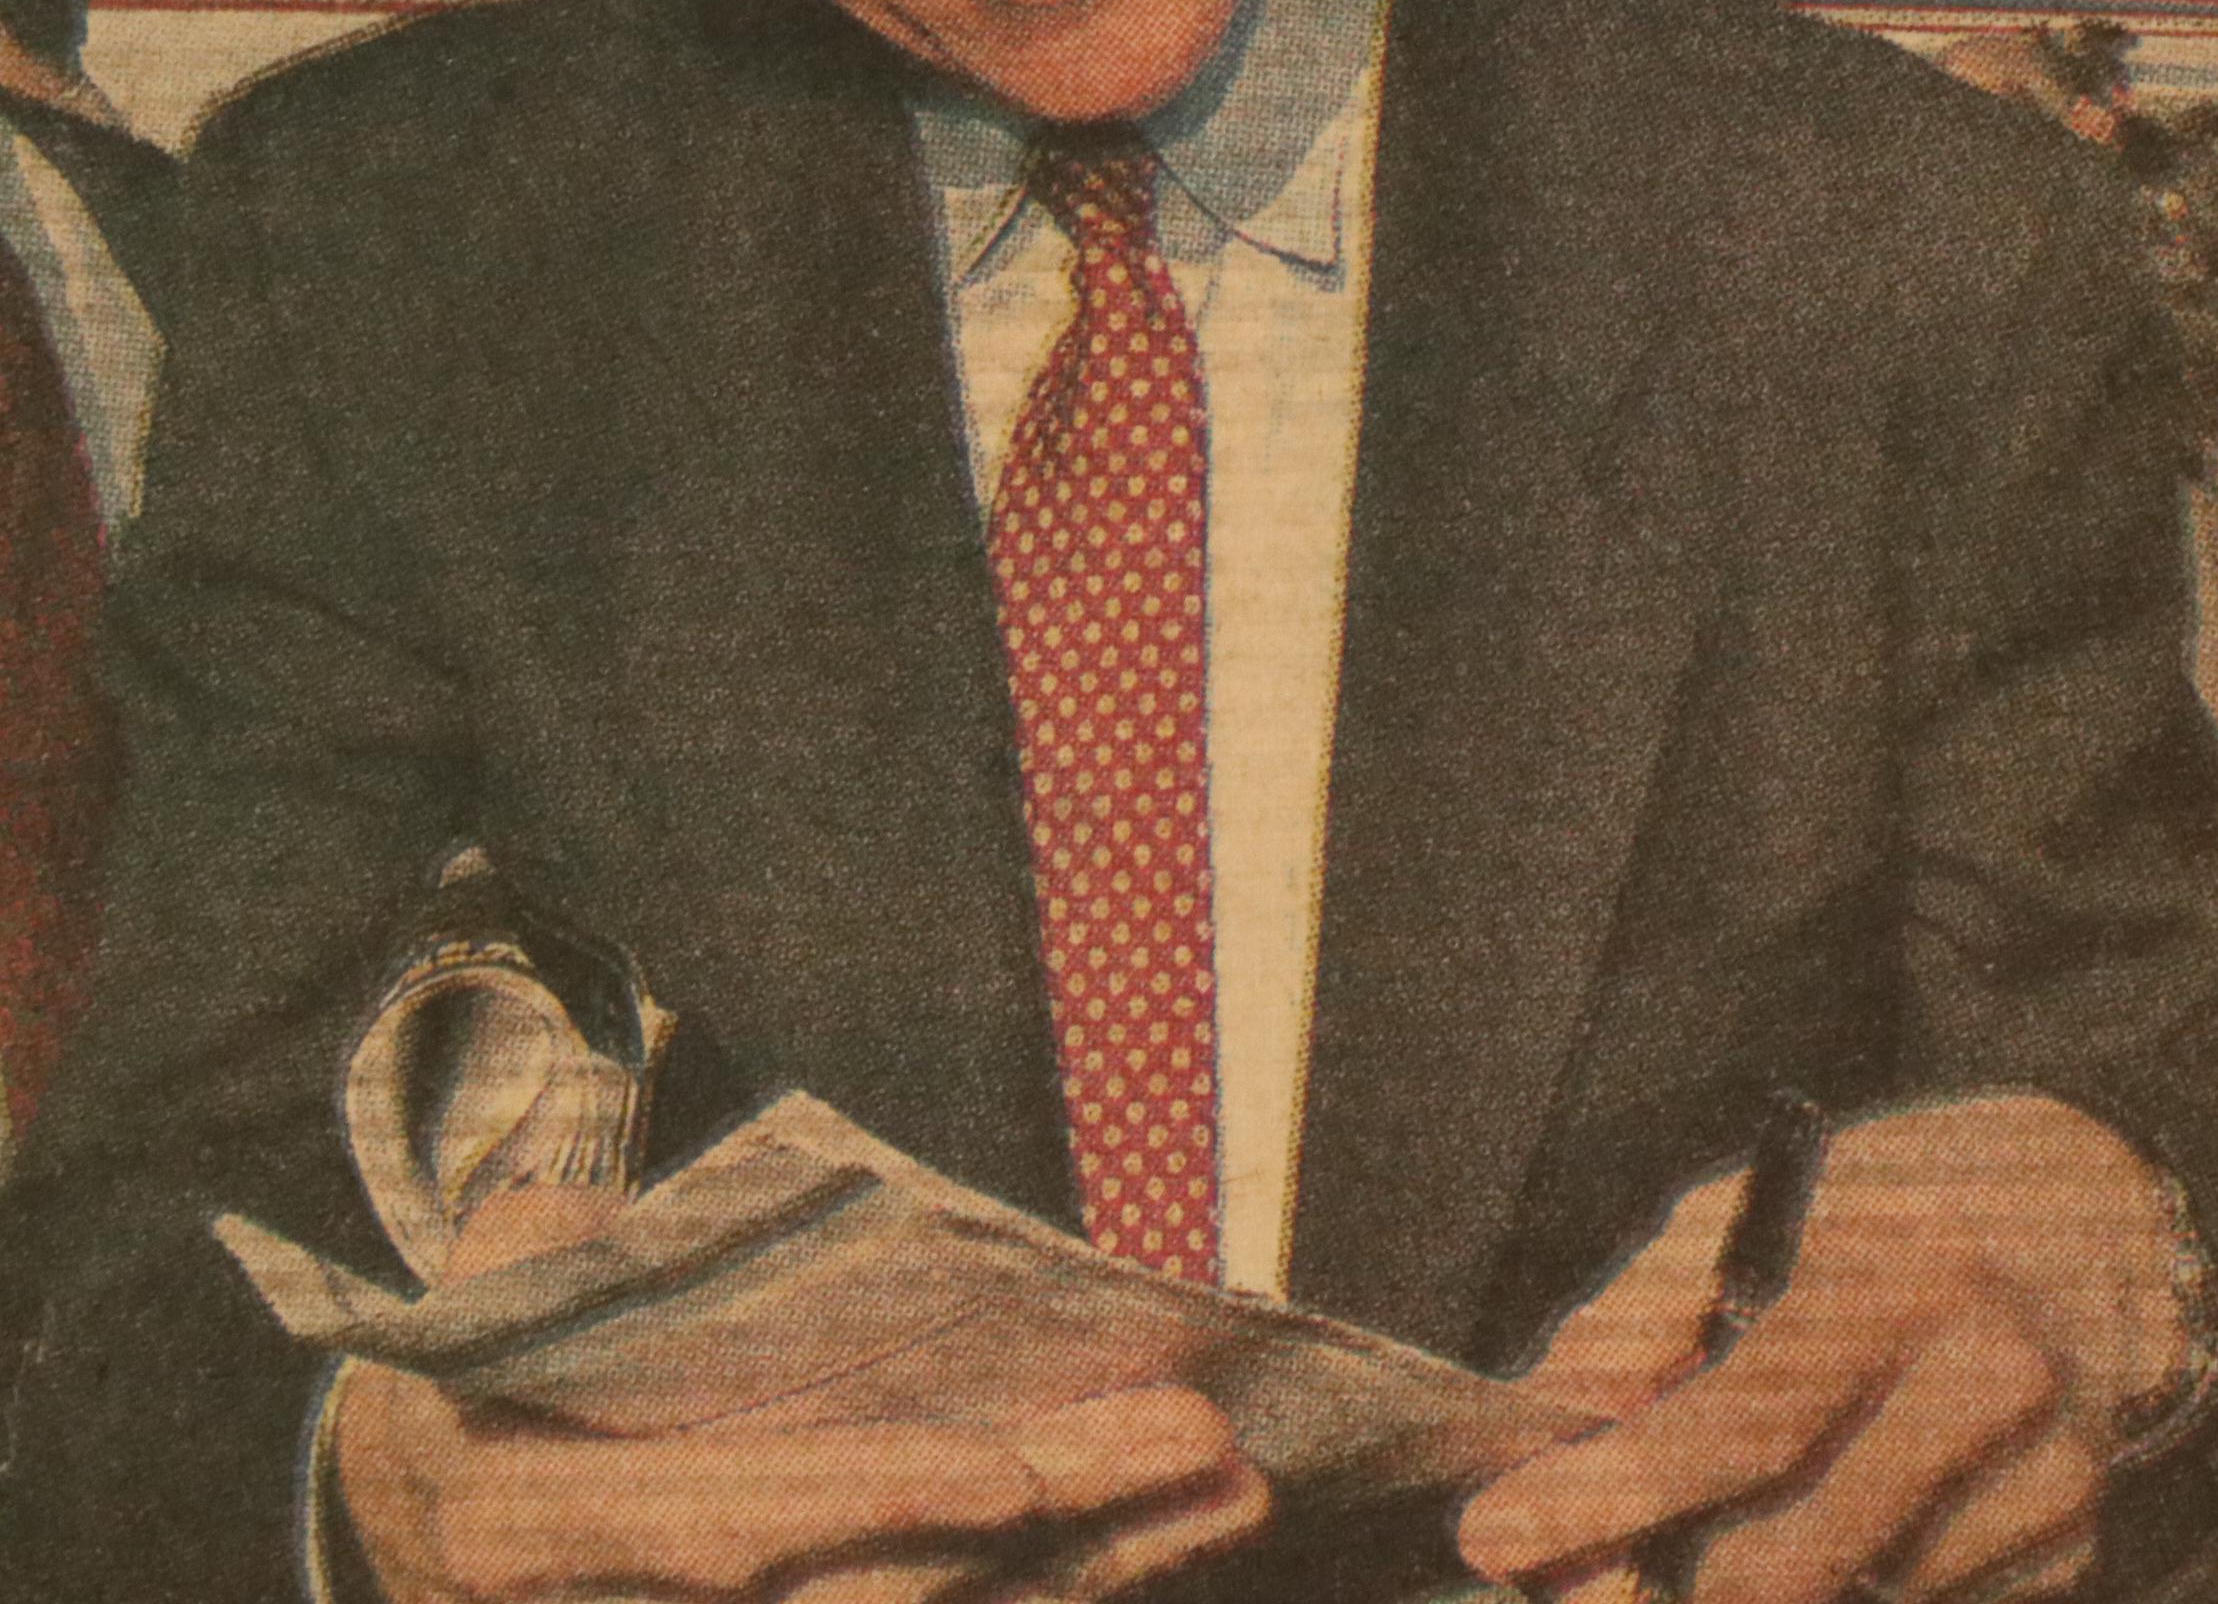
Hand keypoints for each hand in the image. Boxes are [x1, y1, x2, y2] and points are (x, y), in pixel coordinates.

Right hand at [332, 1184, 1272, 1602]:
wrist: (409, 1503)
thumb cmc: (470, 1356)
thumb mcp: (474, 1282)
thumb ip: (542, 1251)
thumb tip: (625, 1225)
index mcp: (536, 1525)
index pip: (732, 1523)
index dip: (872, 1504)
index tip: (1013, 1473)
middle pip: (878, 1594)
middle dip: (1056, 1528)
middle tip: (1206, 1446)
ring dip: (1098, 1565)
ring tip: (1234, 1480)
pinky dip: (1055, 1594)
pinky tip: (1165, 1541)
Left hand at [1457, 1096, 2191, 1603]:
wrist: (2116, 1217)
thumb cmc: (1904, 1200)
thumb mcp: (1767, 1203)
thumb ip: (1651, 1307)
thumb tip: (1550, 1411)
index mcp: (1896, 1274)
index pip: (1732, 1421)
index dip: (1603, 1493)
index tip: (1493, 1532)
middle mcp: (1982, 1384)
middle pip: (1784, 1560)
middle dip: (1650, 1592)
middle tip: (1571, 1578)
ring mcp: (2042, 1486)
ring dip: (1735, 1594)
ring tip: (1678, 1548)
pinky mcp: (2073, 1551)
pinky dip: (1839, 1588)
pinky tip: (1815, 1527)